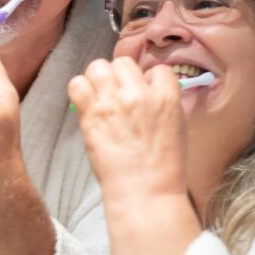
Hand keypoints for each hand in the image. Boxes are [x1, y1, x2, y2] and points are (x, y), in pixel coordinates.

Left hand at [68, 57, 187, 201]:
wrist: (145, 191)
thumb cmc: (164, 167)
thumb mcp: (177, 127)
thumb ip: (164, 103)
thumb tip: (147, 89)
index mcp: (167, 97)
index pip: (157, 70)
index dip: (148, 80)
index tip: (143, 93)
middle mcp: (139, 94)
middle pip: (123, 63)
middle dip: (120, 77)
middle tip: (117, 95)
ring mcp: (113, 102)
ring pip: (98, 67)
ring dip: (98, 79)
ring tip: (99, 97)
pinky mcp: (91, 114)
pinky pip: (77, 84)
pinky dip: (79, 90)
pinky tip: (85, 104)